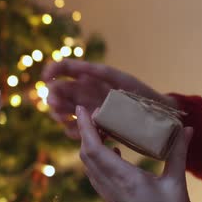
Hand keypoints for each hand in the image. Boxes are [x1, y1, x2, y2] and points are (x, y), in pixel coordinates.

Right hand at [42, 59, 175, 138]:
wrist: (155, 116)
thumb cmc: (138, 93)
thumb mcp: (120, 79)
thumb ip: (100, 72)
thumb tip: (78, 69)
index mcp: (88, 77)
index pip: (63, 68)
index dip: (51, 70)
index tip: (45, 77)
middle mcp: (82, 92)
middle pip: (57, 92)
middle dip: (53, 98)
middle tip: (56, 104)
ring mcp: (84, 109)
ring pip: (61, 111)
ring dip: (59, 115)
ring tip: (67, 119)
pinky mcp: (89, 126)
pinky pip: (73, 129)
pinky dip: (73, 131)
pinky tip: (83, 133)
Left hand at [76, 106, 193, 201]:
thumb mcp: (176, 184)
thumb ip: (178, 155)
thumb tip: (186, 130)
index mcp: (123, 179)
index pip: (93, 148)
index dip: (85, 127)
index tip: (81, 109)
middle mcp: (109, 186)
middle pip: (86, 154)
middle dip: (86, 132)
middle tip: (96, 116)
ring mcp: (107, 196)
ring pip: (89, 165)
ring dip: (91, 145)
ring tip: (103, 130)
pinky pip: (96, 176)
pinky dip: (98, 159)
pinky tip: (113, 152)